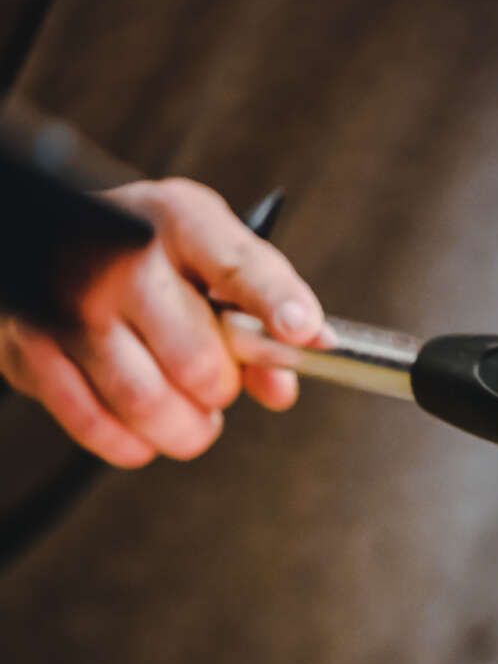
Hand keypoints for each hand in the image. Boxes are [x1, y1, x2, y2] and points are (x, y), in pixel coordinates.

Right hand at [0, 178, 324, 466]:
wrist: (57, 243)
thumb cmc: (158, 258)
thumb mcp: (215, 263)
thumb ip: (260, 317)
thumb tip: (282, 387)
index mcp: (179, 219)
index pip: (236, 265)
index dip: (276, 301)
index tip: (304, 333)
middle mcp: (117, 254)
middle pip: (197, 360)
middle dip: (223, 391)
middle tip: (218, 386)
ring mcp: (65, 301)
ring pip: (146, 402)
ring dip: (185, 428)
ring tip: (192, 417)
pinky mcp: (27, 347)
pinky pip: (93, 424)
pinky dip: (133, 444)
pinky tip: (146, 432)